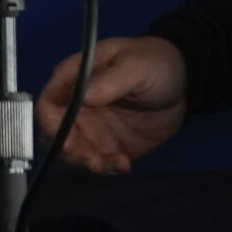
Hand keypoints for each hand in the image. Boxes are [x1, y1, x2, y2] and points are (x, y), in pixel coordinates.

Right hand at [35, 35, 187, 173]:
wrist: (184, 83)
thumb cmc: (154, 62)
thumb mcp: (135, 66)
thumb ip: (110, 80)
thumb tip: (83, 96)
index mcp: (74, 80)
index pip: (48, 105)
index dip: (51, 124)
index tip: (68, 141)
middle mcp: (77, 106)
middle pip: (55, 134)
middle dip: (70, 151)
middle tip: (94, 160)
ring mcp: (92, 128)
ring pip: (74, 153)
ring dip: (88, 163)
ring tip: (115, 164)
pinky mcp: (109, 145)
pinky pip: (100, 162)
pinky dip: (109, 168)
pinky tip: (126, 164)